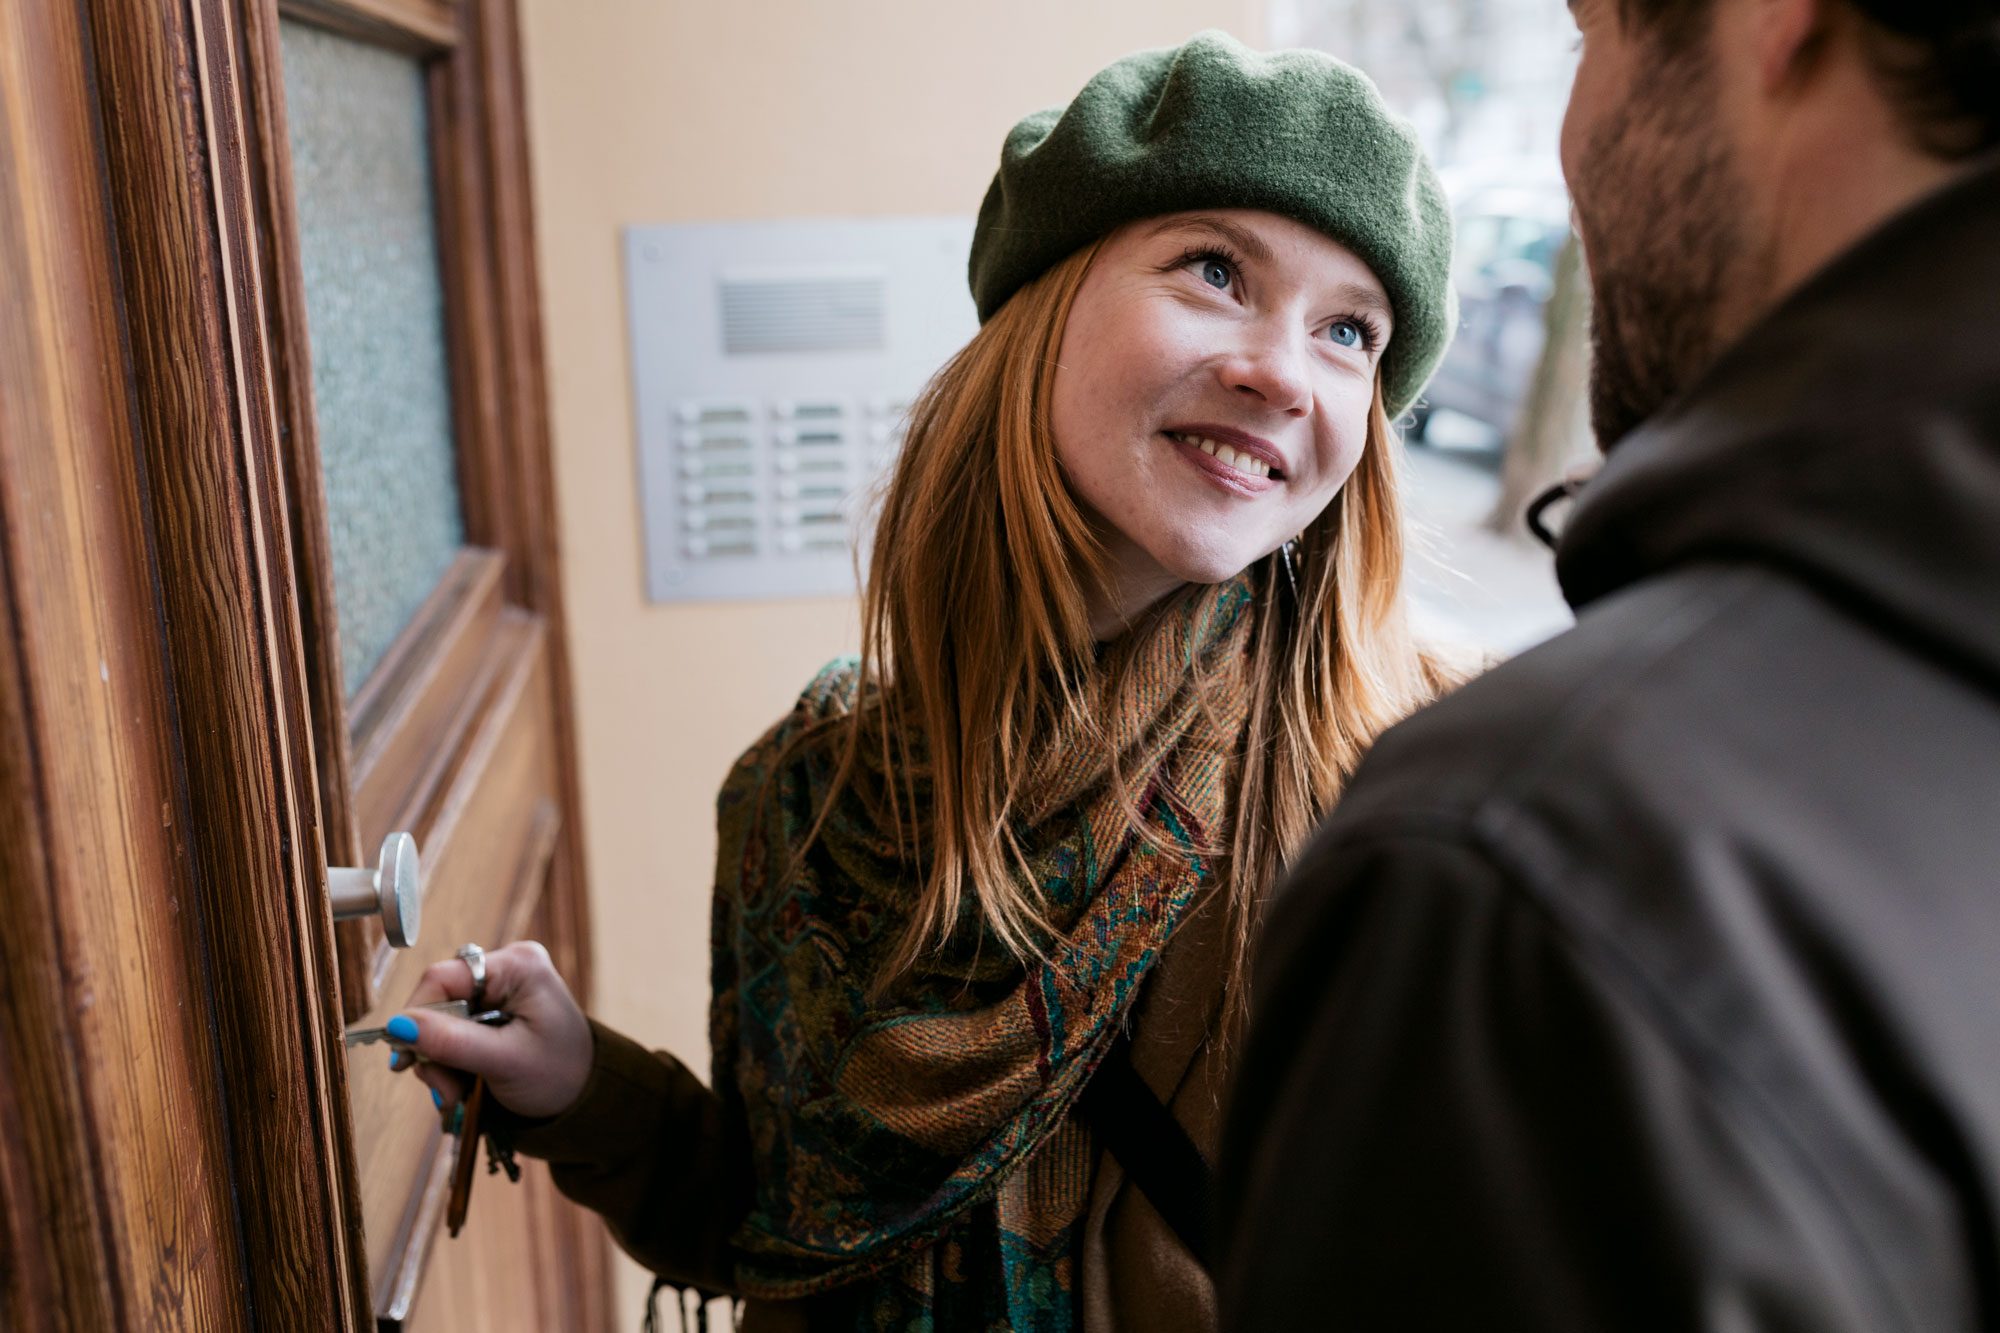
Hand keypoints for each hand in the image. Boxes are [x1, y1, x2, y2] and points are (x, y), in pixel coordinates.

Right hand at [385, 940, 592, 1118]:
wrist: (586, 1098)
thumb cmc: (561, 1076)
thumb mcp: (505, 1061)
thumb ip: (452, 1042)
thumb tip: (397, 1025)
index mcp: (518, 965)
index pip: (442, 977)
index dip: (416, 1016)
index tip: (406, 1058)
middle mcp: (506, 968)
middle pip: (438, 1001)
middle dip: (434, 1051)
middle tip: (445, 1091)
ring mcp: (499, 989)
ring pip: (440, 1021)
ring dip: (440, 1063)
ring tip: (457, 1095)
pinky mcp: (492, 1011)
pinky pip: (452, 1032)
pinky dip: (450, 1063)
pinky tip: (461, 1086)